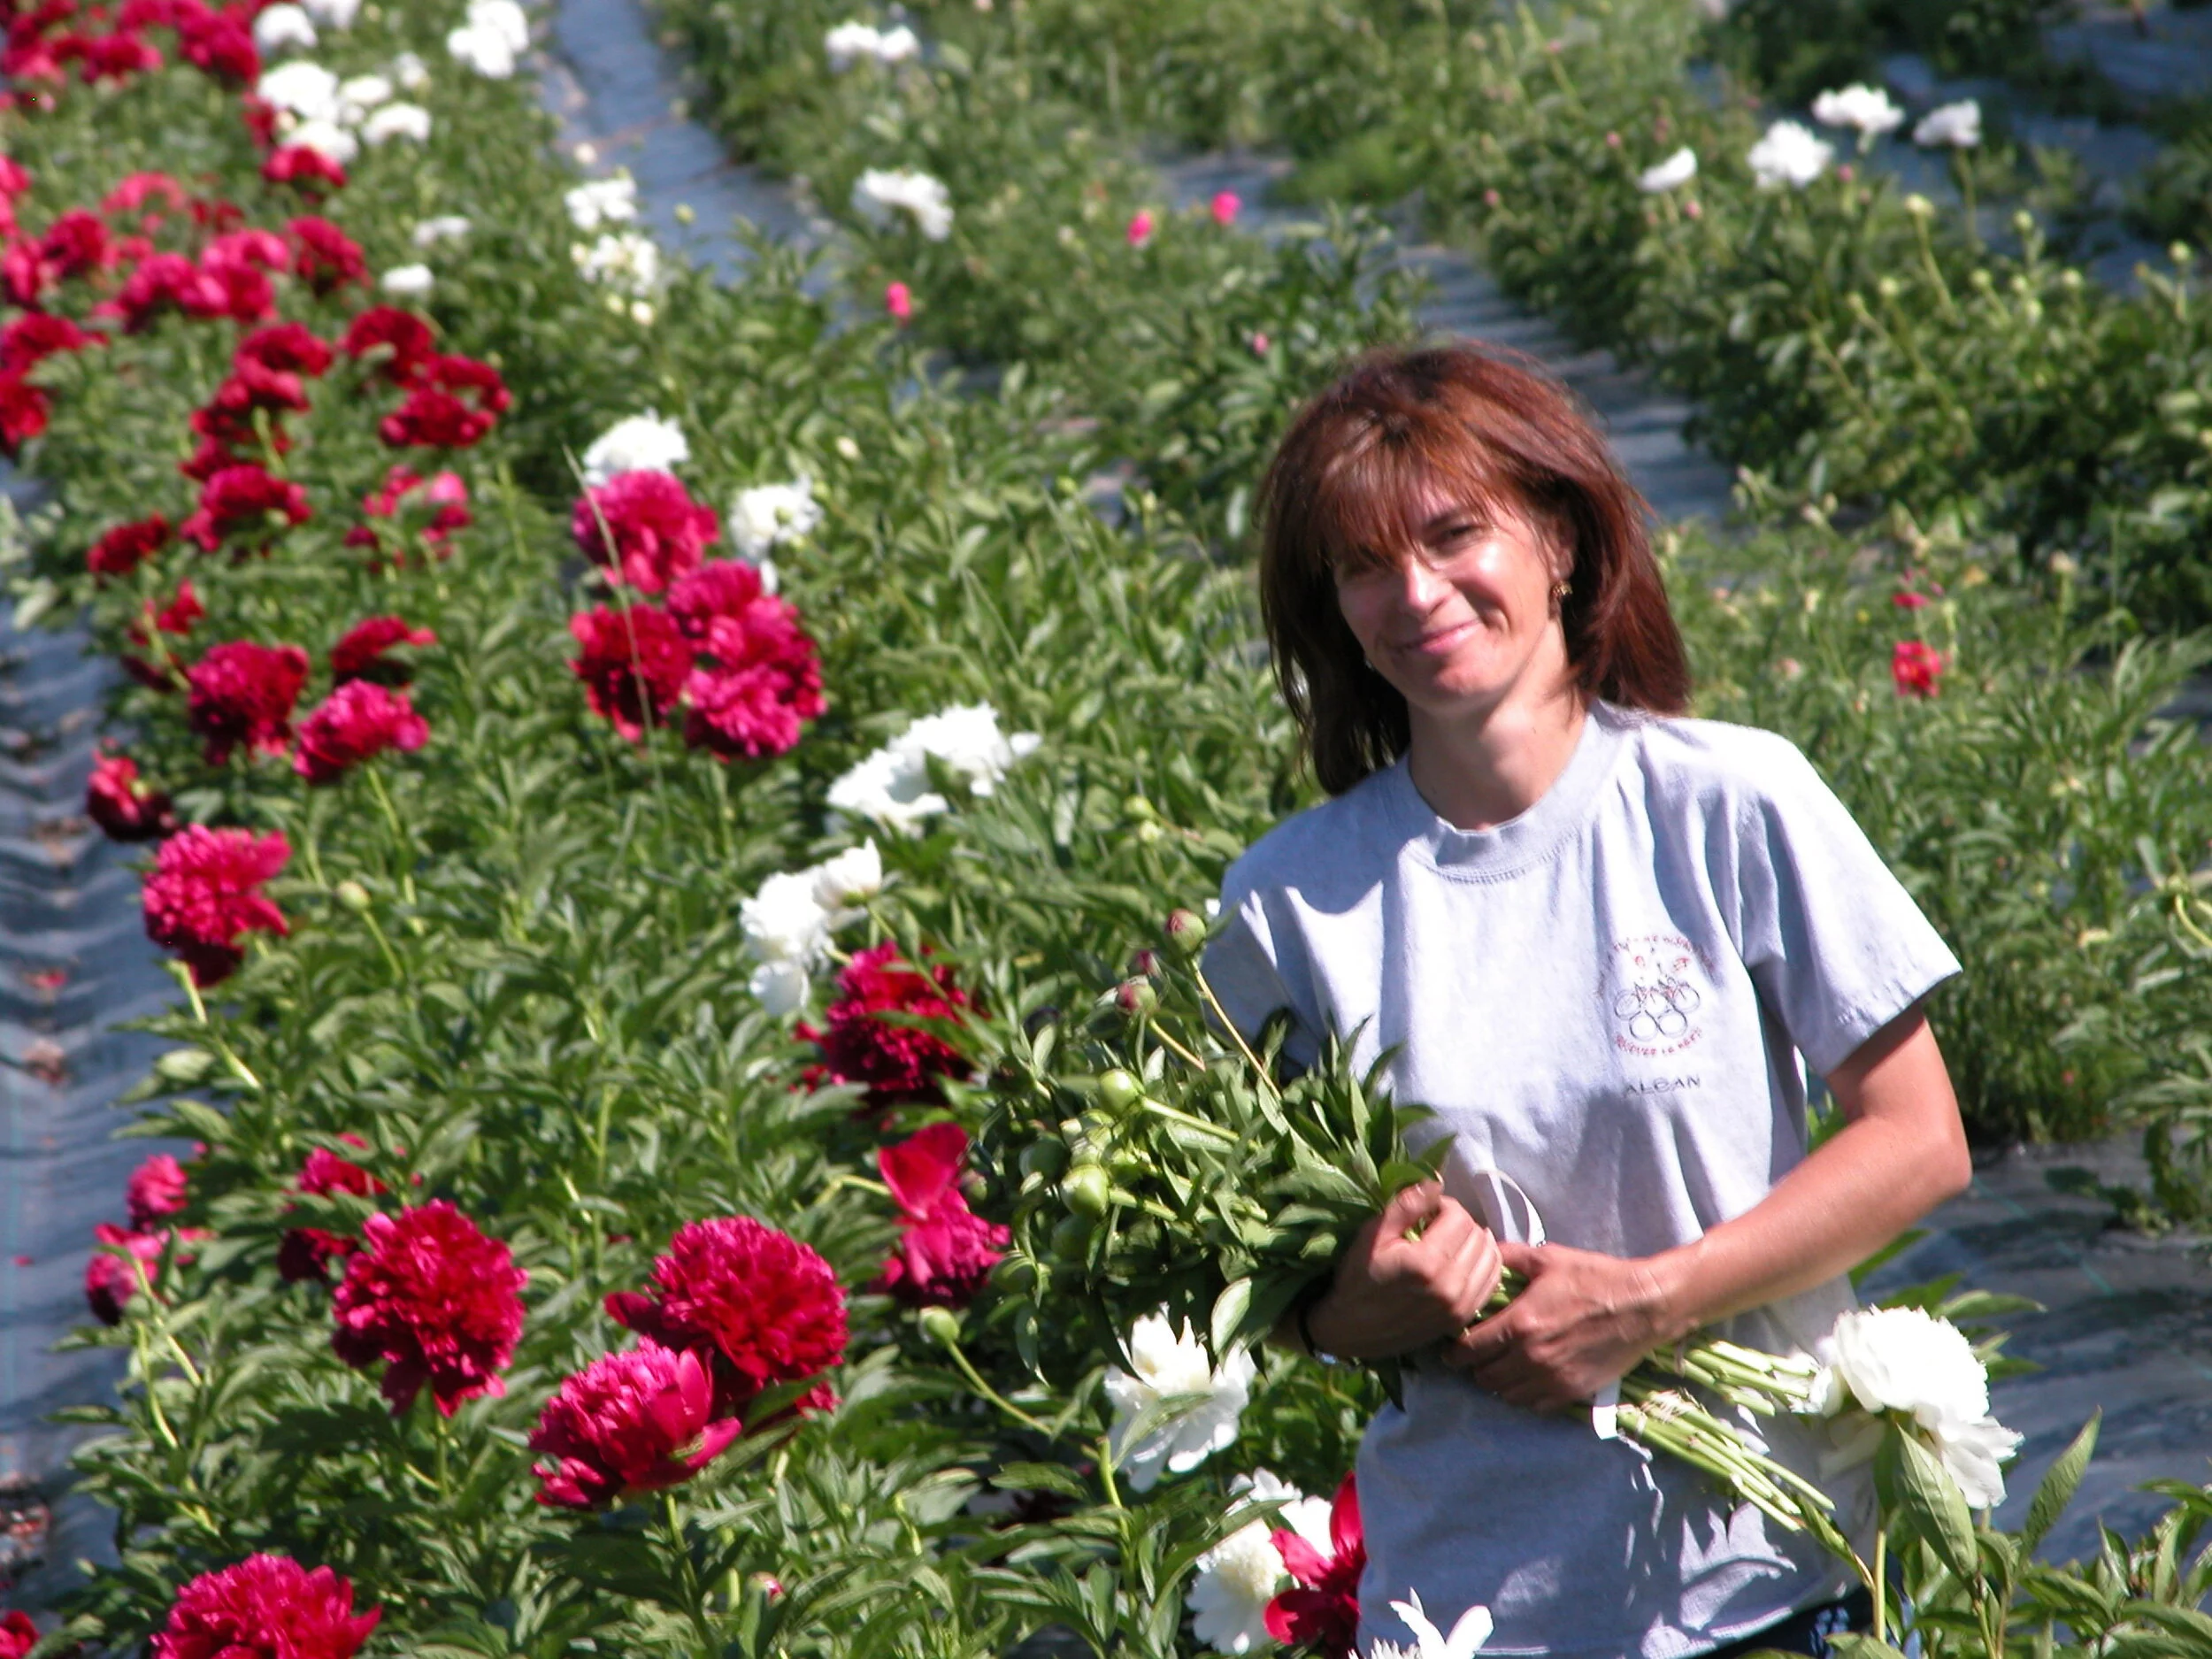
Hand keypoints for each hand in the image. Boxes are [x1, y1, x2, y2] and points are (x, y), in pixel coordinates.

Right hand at [1303, 1181, 1501, 1360]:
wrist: (1352, 1329)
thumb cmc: (1358, 1278)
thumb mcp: (1373, 1234)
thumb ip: (1407, 1206)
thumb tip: (1438, 1183)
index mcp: (1426, 1263)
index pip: (1459, 1217)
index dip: (1444, 1206)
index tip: (1426, 1213)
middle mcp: (1450, 1287)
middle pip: (1478, 1235)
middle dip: (1460, 1223)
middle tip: (1437, 1227)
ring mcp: (1460, 1306)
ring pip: (1491, 1257)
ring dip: (1475, 1242)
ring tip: (1451, 1243)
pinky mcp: (1463, 1319)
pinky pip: (1492, 1281)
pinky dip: (1485, 1264)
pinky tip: (1465, 1261)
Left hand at [1443, 1239, 1678, 1411]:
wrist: (1643, 1305)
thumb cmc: (1595, 1277)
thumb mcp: (1548, 1259)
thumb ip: (1510, 1257)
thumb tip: (1483, 1249)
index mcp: (1520, 1324)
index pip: (1470, 1350)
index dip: (1455, 1351)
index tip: (1452, 1348)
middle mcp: (1531, 1357)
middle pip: (1484, 1377)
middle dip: (1474, 1367)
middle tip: (1476, 1357)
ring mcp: (1553, 1379)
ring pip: (1506, 1395)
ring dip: (1498, 1383)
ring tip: (1500, 1368)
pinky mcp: (1572, 1392)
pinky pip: (1534, 1406)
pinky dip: (1524, 1396)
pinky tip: (1526, 1380)